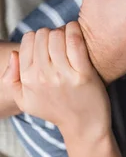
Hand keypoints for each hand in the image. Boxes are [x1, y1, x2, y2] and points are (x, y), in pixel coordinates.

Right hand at [1, 22, 110, 139]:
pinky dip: (75, 31)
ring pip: (57, 36)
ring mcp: (63, 75)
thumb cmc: (55, 110)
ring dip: (64, 31)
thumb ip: (12, 78)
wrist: (83, 126)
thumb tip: (14, 55)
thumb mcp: (25, 100)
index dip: (38, 37)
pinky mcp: (83, 74)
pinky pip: (75, 42)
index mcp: (28, 78)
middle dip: (51, 33)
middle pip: (42, 35)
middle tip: (60, 40)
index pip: (28, 41)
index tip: (48, 42)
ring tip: (69, 36)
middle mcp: (43, 76)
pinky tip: (77, 30)